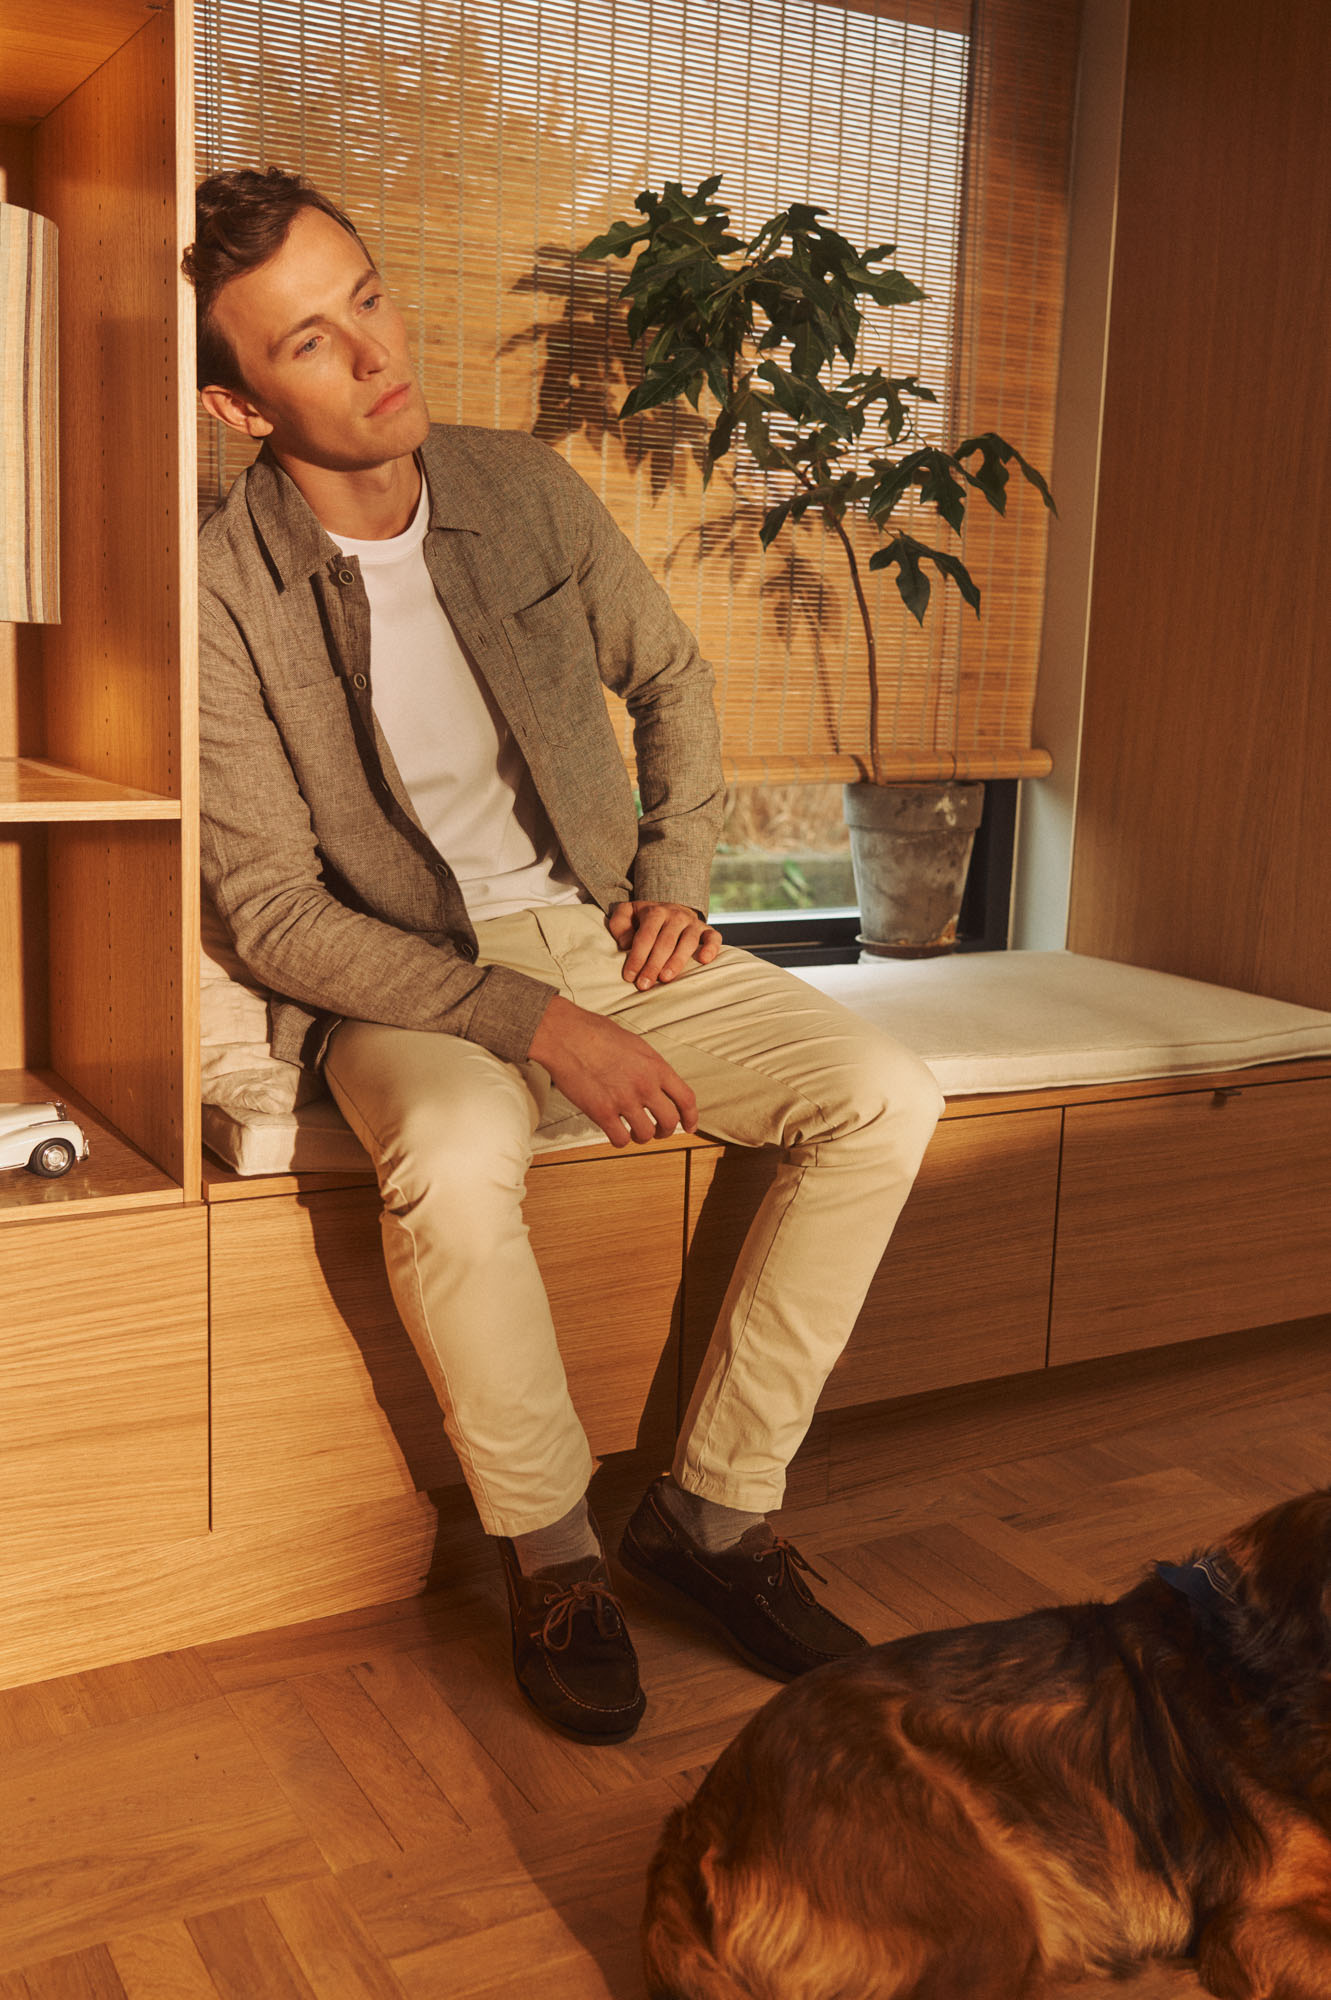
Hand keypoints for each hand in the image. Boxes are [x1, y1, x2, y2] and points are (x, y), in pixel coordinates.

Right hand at [528, 993, 697, 1147]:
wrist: (565, 1035)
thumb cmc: (594, 1032)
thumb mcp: (634, 1043)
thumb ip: (649, 1065)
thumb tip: (656, 1082)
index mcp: (656, 1066)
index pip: (686, 1099)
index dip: (691, 1117)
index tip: (689, 1126)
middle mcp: (645, 1085)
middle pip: (670, 1122)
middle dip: (666, 1131)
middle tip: (658, 1131)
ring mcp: (624, 1100)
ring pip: (645, 1134)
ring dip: (640, 1136)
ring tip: (632, 1131)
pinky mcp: (602, 1112)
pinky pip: (620, 1139)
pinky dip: (619, 1139)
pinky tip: (614, 1131)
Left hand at [607, 901, 722, 989]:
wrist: (669, 909)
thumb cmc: (643, 920)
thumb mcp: (626, 914)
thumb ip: (619, 924)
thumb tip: (625, 944)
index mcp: (655, 911)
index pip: (645, 936)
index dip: (637, 957)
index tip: (630, 977)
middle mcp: (676, 915)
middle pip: (665, 942)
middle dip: (653, 965)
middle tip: (644, 985)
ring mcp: (693, 922)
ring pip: (687, 942)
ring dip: (676, 962)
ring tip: (665, 979)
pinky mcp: (707, 930)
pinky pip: (713, 938)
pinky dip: (711, 948)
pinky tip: (704, 960)